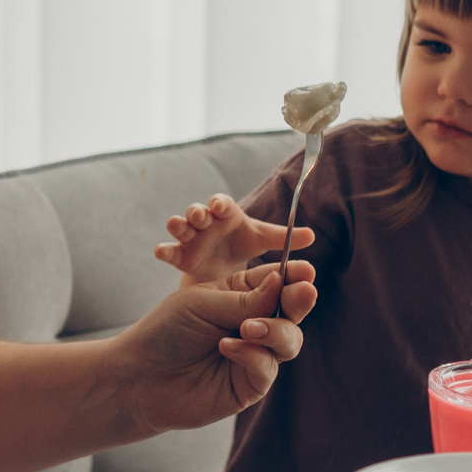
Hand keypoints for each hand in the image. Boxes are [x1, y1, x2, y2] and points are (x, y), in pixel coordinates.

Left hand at [110, 257, 317, 434]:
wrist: (140, 376)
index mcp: (240, 294)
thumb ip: (245, 299)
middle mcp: (253, 322)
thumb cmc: (165, 331)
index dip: (293, 275)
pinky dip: (252, 355)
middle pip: (291, 310)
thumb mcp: (202, 303)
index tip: (305, 271)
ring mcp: (255, 354)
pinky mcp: (251, 384)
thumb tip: (284, 282)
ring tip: (250, 327)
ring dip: (276, 329)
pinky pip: (268, 367)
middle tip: (304, 291)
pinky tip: (228, 347)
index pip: (276, 281)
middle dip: (299, 300)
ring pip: (289, 339)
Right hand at [155, 194, 314, 287]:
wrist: (222, 268)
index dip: (220, 203)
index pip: (222, 203)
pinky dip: (164, 250)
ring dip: (178, 224)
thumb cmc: (242, 245)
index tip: (220, 206)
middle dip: (197, 212)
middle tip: (199, 216)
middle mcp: (206, 223)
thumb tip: (311, 235)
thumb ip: (283, 238)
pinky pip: (169, 251)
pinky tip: (160, 252)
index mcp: (226, 215)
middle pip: (198, 212)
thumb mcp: (261, 239)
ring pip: (180, 226)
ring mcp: (190, 238)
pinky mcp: (180, 255)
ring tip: (177, 225)